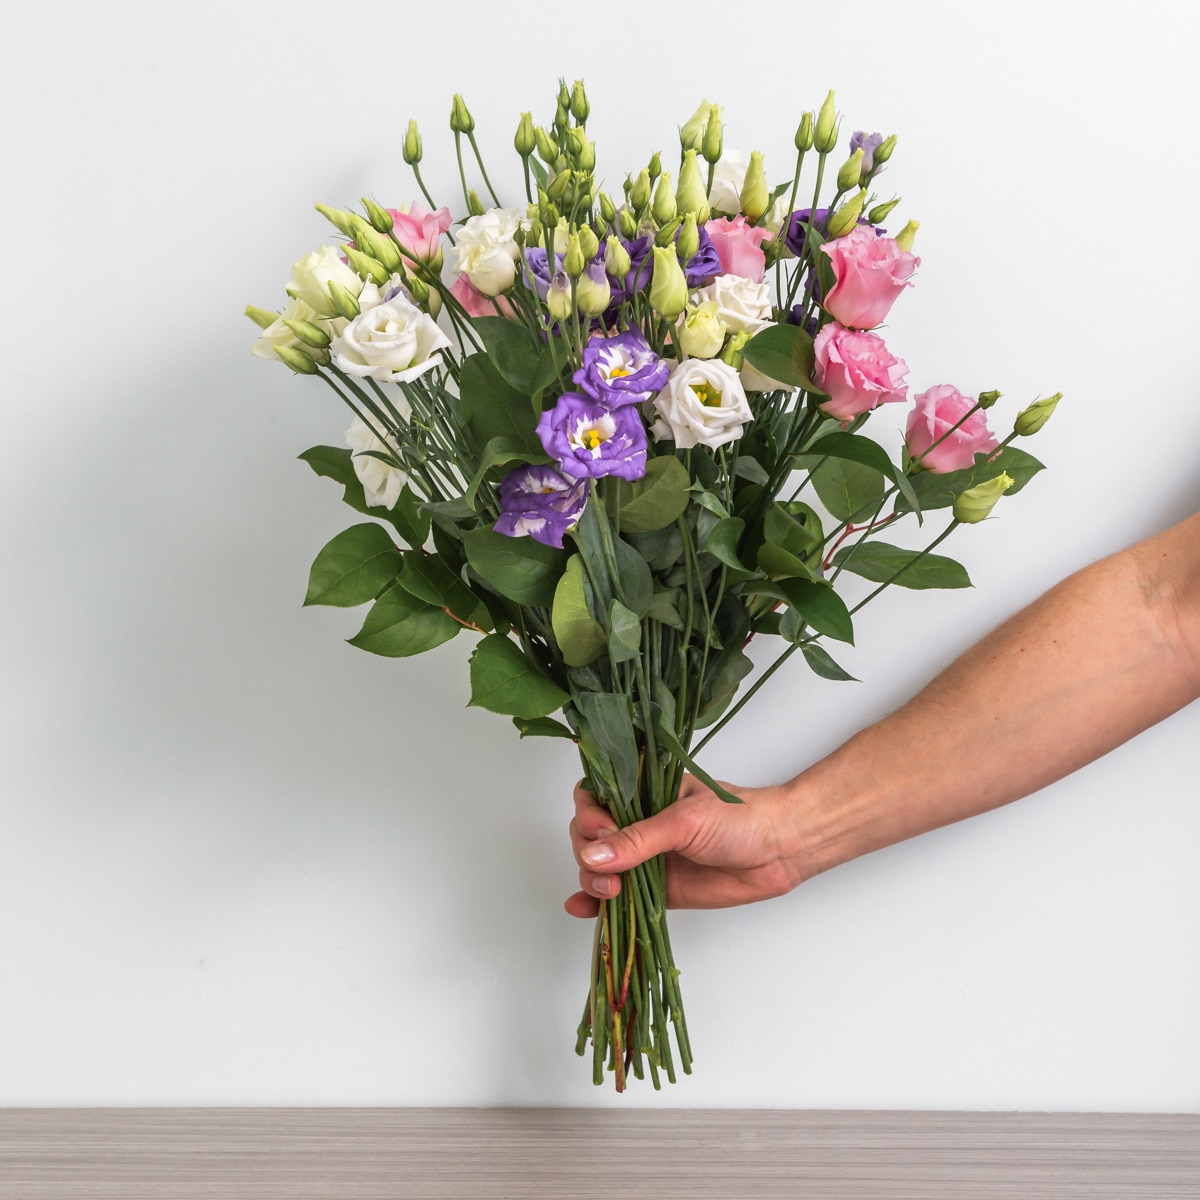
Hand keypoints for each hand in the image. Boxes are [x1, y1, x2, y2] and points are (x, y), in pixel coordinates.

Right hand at [564, 774, 809, 916]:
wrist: (779, 849)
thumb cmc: (739, 817)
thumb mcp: (684, 821)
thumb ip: (638, 840)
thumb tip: (593, 855)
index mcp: (644, 792)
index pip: (594, 797)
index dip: (588, 814)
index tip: (601, 830)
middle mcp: (639, 823)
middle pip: (588, 835)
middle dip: (587, 852)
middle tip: (608, 868)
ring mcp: (646, 858)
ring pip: (599, 867)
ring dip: (592, 880)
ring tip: (610, 891)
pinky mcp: (656, 889)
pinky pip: (619, 897)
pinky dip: (594, 904)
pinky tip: (579, 907)